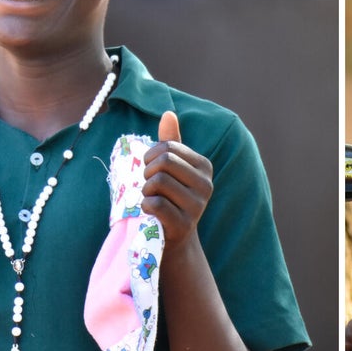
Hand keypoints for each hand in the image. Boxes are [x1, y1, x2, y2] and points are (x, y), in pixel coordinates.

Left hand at [140, 111, 213, 250]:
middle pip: (164, 162)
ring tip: (151, 198)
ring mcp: (197, 206)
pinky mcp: (184, 224)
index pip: (168, 147)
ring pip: (157, 182)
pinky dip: (145, 205)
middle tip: (148, 184)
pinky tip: (151, 211)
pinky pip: (155, 204)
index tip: (151, 167)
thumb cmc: (170, 196)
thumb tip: (168, 114)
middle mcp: (206, 184)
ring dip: (146, 190)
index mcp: (204, 166)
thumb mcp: (173, 169)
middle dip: (148, 171)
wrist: (174, 237)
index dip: (151, 155)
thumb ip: (171, 142)